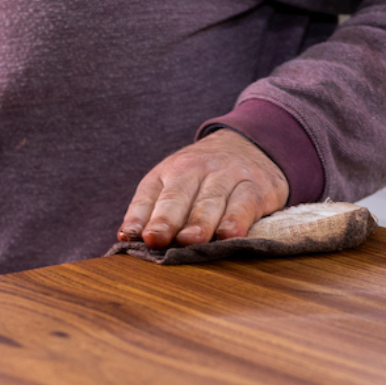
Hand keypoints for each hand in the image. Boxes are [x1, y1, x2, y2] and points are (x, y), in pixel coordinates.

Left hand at [118, 129, 288, 248]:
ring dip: (200, 221)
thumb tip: (127, 239)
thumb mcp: (175, 183)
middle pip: (178, 195)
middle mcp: (197, 169)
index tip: (132, 236)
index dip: (139, 216)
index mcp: (170, 171)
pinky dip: (237, 220)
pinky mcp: (258, 187)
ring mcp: (228, 175)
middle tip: (156, 239)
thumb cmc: (205, 176)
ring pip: (211, 200)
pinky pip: (246, 203)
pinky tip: (229, 235)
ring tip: (190, 241)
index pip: (149, 194)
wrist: (251, 143)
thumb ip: (151, 210)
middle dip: (166, 219)